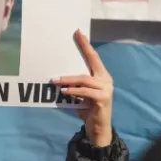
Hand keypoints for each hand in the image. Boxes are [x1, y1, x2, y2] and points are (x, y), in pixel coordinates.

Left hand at [54, 30, 113, 146]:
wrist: (98, 129)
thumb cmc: (87, 110)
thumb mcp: (79, 94)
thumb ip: (74, 84)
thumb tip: (56, 76)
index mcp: (101, 76)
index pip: (93, 57)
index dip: (86, 44)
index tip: (78, 32)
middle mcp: (106, 80)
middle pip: (92, 61)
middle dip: (82, 49)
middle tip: (72, 39)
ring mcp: (106, 89)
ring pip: (85, 79)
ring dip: (68, 79)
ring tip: (55, 80)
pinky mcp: (103, 99)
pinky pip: (85, 92)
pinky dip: (74, 91)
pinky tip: (64, 91)